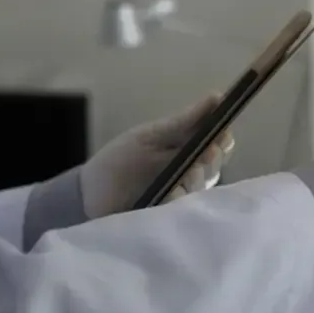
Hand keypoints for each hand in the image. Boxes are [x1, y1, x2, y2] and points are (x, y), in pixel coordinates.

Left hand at [80, 95, 235, 217]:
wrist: (91, 195)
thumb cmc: (121, 160)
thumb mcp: (152, 135)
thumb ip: (186, 120)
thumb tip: (218, 96)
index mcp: (187, 147)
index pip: (220, 141)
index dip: (223, 138)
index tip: (218, 136)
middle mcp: (192, 170)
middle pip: (218, 163)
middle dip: (210, 158)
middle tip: (196, 158)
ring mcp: (186, 194)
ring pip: (206, 184)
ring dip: (193, 179)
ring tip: (175, 179)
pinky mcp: (177, 216)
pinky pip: (191, 207)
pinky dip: (181, 199)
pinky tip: (168, 196)